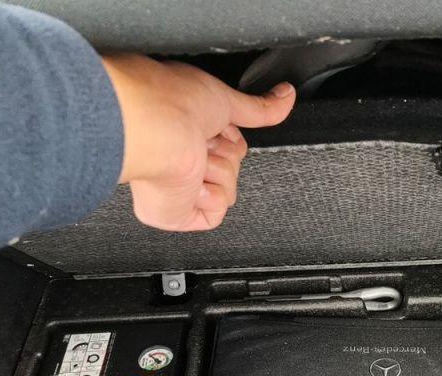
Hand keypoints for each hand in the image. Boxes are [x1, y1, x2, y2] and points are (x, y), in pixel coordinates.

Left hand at [100, 54, 294, 231]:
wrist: (156, 129)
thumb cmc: (173, 104)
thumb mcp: (226, 98)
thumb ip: (259, 106)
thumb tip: (285, 96)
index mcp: (185, 130)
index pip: (229, 143)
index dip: (231, 135)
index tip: (219, 126)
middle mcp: (178, 157)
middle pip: (232, 166)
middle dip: (225, 153)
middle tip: (202, 141)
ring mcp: (178, 186)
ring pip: (227, 188)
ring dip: (218, 171)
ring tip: (192, 158)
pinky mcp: (177, 213)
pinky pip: (216, 212)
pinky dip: (211, 196)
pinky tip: (191, 180)